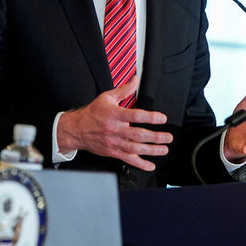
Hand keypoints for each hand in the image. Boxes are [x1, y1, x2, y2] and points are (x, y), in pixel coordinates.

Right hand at [56, 76, 172, 170]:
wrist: (77, 130)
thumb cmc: (93, 113)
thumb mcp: (107, 98)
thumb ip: (124, 90)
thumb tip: (136, 80)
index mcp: (115, 115)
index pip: (135, 116)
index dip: (150, 117)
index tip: (162, 118)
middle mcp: (116, 130)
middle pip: (138, 135)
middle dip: (156, 137)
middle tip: (168, 137)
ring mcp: (115, 142)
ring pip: (136, 149)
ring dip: (152, 150)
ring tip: (164, 149)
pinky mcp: (113, 152)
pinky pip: (129, 160)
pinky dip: (140, 164)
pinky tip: (150, 165)